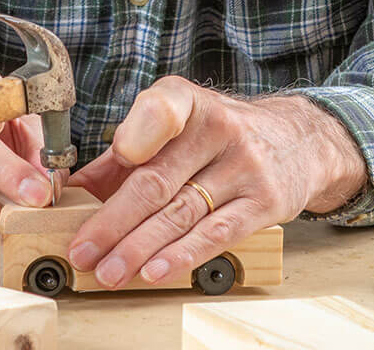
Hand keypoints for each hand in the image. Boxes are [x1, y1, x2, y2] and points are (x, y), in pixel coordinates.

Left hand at [64, 77, 365, 289]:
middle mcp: (220, 129)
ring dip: (140, 248)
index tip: (114, 159)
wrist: (299, 139)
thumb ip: (127, 152)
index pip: (161, 110)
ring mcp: (245, 167)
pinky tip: (156, 271)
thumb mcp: (178, 124)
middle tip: (84, 250)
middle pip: (159, 180)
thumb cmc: (221, 133)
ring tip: (109, 270)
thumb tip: (74, 186)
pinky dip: (182, 255)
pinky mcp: (264, 202)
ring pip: (182, 213)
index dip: (135, 135)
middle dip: (115, 220)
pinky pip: (216, 233)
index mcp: (189, 103)